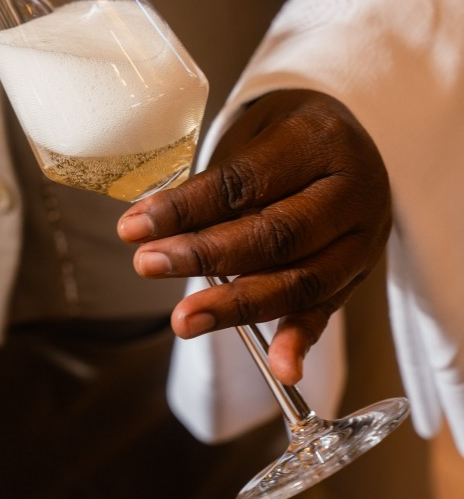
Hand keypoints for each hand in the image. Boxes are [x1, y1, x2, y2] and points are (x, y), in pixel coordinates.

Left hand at [117, 89, 391, 384]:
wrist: (349, 137)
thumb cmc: (288, 132)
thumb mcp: (254, 134)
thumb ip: (221, 183)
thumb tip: (160, 232)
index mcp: (319, 140)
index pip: (245, 182)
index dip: (187, 209)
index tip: (134, 227)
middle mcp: (352, 189)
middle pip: (278, 235)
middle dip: (207, 256)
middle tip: (149, 264)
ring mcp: (363, 235)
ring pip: (303, 280)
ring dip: (238, 305)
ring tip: (185, 318)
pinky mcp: (359, 271)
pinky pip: (329, 308)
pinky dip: (300, 339)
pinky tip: (279, 366)